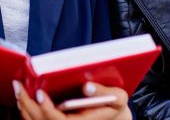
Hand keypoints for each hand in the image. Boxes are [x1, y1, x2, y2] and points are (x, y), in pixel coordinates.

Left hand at [13, 80, 131, 119]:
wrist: (115, 116)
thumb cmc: (116, 105)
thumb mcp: (118, 97)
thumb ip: (104, 92)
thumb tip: (87, 86)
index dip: (46, 108)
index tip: (40, 92)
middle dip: (27, 104)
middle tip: (18, 86)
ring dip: (24, 107)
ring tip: (18, 89)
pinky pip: (38, 119)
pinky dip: (28, 110)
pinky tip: (24, 97)